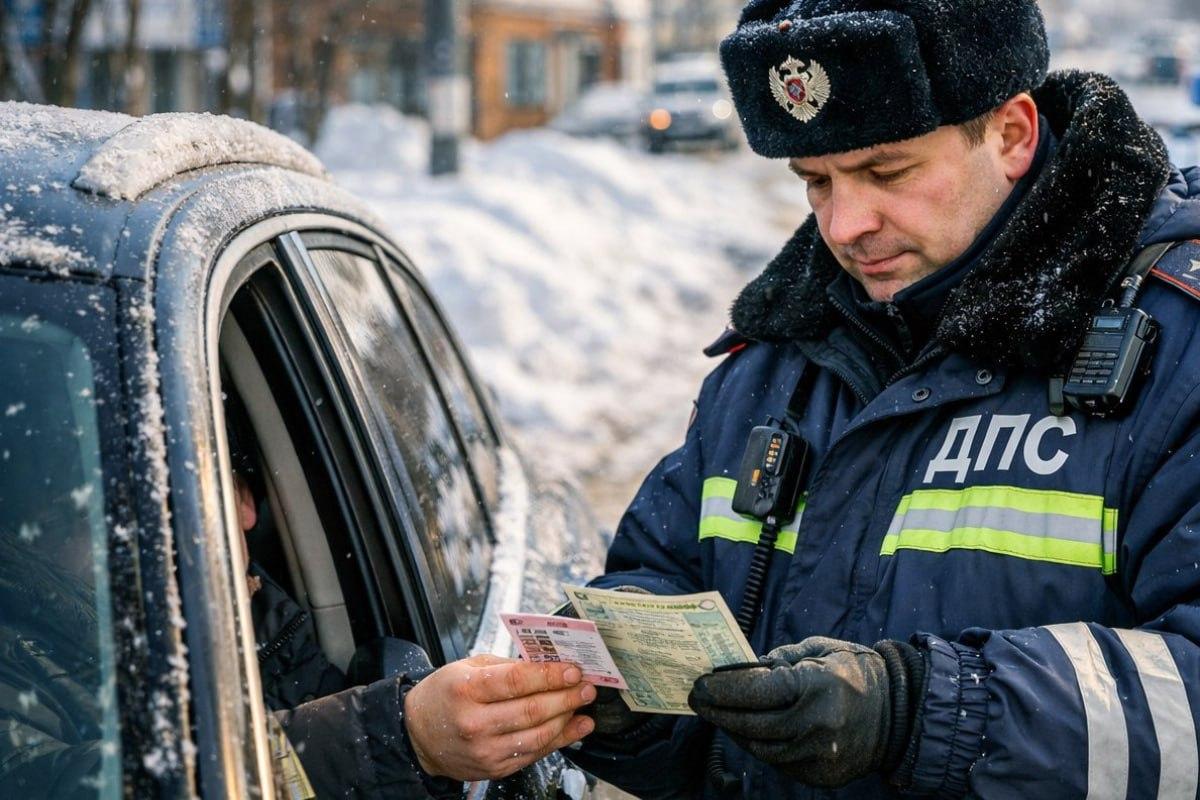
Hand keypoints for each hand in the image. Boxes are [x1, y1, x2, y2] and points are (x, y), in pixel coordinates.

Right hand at [404, 655, 596, 780]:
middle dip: (566, 697)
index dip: (550, 675)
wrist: (419, 735)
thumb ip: (508, 666)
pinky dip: (558, 740)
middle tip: (586, 687)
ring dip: (567, 719)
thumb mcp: (468, 667)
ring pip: (537, 735)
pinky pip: (533, 753)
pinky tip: (574, 728)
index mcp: (466, 689)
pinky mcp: (494, 768)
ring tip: (583, 704)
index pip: (517, 681)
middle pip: (532, 710)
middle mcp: (474, 722)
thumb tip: (549, 665)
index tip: (573, 669)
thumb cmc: (446, 694)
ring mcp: (484, 749)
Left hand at [688, 637, 922, 787]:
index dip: (724, 688)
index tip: (702, 684)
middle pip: (752, 724)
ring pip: (760, 748)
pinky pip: (777, 762)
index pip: (758, 689)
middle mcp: (819, 724)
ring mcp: (820, 755)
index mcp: (818, 686)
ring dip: (734, 731)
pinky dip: (758, 745)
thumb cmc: (853, 673)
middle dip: (718, 712)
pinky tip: (746, 730)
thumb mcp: (820, 650)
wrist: (897, 715)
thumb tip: (741, 667)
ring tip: (718, 714)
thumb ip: (780, 658)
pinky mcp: (820, 776)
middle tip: (698, 700)